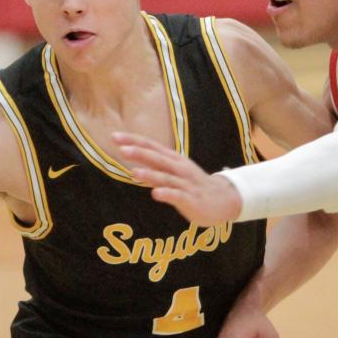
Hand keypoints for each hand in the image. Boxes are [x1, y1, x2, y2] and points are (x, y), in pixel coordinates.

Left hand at [113, 132, 242, 224]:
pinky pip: (178, 196)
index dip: (134, 141)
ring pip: (166, 177)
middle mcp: (179, 168)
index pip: (151, 147)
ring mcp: (185, 183)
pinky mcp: (191, 199)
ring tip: (134, 173)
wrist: (223, 199)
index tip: (114, 137)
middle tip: (121, 149)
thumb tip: (134, 167)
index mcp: (173, 160)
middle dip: (140, 153)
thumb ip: (155, 171)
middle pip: (157, 158)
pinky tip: (155, 194)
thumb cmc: (194, 186)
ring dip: (150, 175)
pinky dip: (167, 194)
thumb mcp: (174, 174)